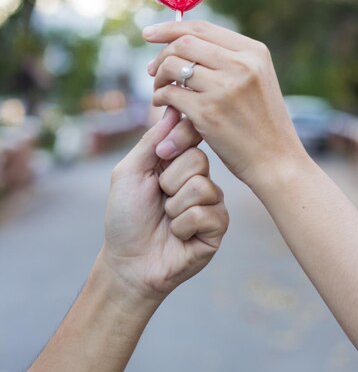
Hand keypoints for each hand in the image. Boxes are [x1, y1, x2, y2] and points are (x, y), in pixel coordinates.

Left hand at [103, 106, 228, 304]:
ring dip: (174, 207)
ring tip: (167, 219)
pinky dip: (183, 225)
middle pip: (198, 160)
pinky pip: (207, 214)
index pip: (193, 134)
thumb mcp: (130, 172)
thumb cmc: (125, 217)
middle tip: (159, 199)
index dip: (179, 142)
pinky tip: (178, 235)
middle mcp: (198, 179)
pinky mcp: (218, 227)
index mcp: (178, 163)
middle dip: (169, 182)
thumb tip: (172, 109)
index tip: (161, 157)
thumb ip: (153, 141)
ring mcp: (210, 203)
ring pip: (202, 187)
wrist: (129, 263)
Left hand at [144, 21, 305, 188]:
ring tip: (160, 90)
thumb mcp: (257, 80)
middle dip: (161, 54)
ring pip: (173, 66)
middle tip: (152, 70)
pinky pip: (170, 93)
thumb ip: (229, 60)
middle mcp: (241, 64)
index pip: (202, 28)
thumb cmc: (262, 123)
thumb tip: (184, 42)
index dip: (170, 28)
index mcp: (253, 52)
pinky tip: (163, 105)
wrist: (277, 161)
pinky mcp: (208, 112)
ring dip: (159, 77)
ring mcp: (224, 88)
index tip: (150, 33)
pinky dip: (160, 97)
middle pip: (183, 43)